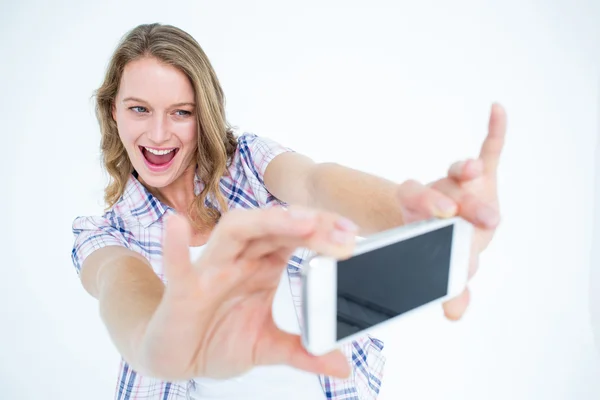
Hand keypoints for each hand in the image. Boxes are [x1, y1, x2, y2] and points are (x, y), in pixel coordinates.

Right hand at [135, 206, 358, 380]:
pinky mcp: (183, 291)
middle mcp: (239, 258)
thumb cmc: (219, 340)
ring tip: (299, 220)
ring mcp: (211, 270)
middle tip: (340, 230)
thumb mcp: (268, 347)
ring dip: (267, 222)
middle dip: (307, 224)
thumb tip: (342, 367)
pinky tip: (176, 227)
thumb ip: (303, 352)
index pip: (296, 237)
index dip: (322, 232)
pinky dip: (176, 247)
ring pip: (236, 231)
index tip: (352, 235)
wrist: (178, 357)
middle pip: (273, 226)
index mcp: (263, 266)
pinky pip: (178, 267)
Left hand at [397, 103, 506, 319]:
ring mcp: (457, 183)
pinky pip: (490, 150)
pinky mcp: (482, 176)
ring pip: (460, 172)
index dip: (426, 205)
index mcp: (418, 212)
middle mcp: (436, 193)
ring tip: (475, 170)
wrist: (445, 229)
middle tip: (474, 213)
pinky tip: (497, 110)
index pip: (414, 200)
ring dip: (467, 169)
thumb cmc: (444, 248)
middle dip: (457, 200)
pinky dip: (495, 131)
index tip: (442, 214)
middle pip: (440, 189)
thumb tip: (455, 313)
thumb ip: (451, 288)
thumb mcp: (446, 269)